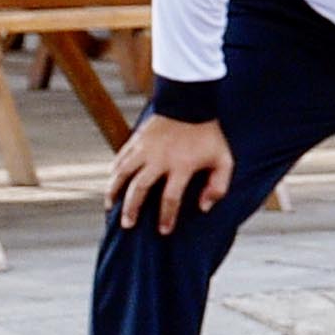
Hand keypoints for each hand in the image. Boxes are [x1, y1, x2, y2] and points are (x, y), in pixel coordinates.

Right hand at [108, 113, 232, 233]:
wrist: (190, 103)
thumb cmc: (209, 135)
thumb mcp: (224, 160)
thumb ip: (218, 186)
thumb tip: (204, 207)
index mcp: (181, 166)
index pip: (170, 198)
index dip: (166, 216)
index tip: (163, 231)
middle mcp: (159, 159)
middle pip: (140, 189)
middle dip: (131, 209)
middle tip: (127, 225)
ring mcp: (145, 149)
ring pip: (123, 174)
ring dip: (114, 192)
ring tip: (110, 207)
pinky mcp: (136, 140)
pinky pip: (120, 159)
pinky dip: (114, 173)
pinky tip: (112, 184)